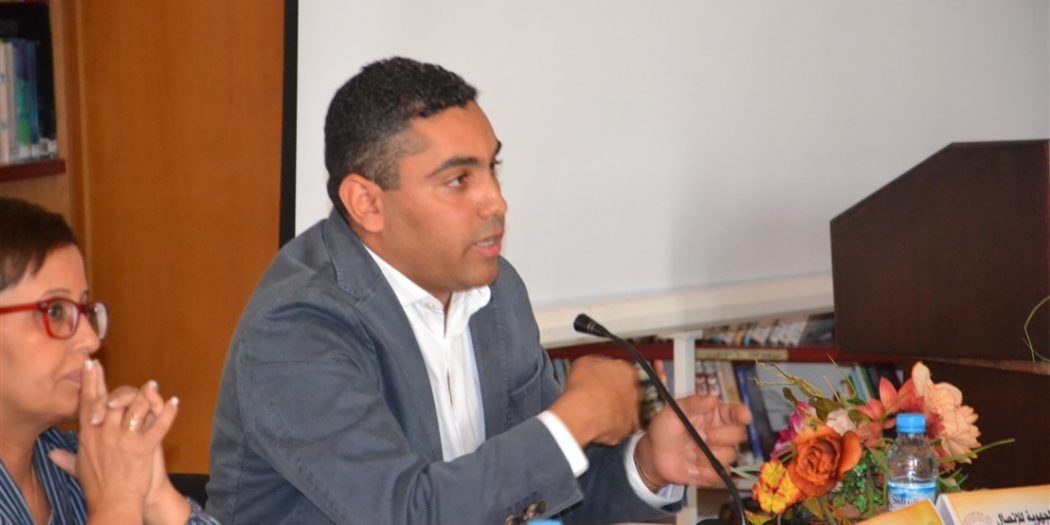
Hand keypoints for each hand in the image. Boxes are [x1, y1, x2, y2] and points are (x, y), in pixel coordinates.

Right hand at [47, 360, 185, 523]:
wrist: (113, 505)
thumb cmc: (97, 488)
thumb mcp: (79, 469)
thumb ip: (67, 457)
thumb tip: (51, 454)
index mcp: (88, 436)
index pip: (88, 402)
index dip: (91, 381)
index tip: (92, 364)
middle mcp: (105, 433)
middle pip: (112, 399)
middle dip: (119, 386)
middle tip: (128, 377)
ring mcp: (125, 439)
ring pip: (137, 408)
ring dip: (147, 395)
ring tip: (153, 386)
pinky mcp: (144, 448)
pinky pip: (160, 424)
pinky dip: (169, 412)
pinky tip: (175, 402)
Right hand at [549, 355, 641, 445]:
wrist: (581, 412)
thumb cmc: (582, 388)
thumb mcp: (584, 362)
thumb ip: (598, 362)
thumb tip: (597, 364)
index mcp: (626, 371)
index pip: (624, 370)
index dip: (612, 375)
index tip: (604, 377)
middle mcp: (634, 391)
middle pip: (628, 390)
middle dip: (617, 392)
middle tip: (601, 394)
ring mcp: (632, 411)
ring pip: (626, 409)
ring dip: (615, 409)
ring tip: (598, 410)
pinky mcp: (626, 428)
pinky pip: (620, 426)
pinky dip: (611, 425)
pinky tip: (598, 422)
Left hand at [634, 394, 750, 489]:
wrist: (653, 456)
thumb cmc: (664, 429)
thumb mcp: (673, 411)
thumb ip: (692, 403)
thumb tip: (712, 399)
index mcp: (714, 415)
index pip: (734, 412)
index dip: (741, 414)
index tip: (744, 416)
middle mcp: (720, 433)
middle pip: (738, 435)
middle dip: (719, 436)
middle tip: (700, 436)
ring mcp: (718, 453)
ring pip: (729, 455)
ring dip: (707, 455)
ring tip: (689, 452)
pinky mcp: (714, 472)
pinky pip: (719, 474)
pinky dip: (703, 471)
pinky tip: (691, 466)